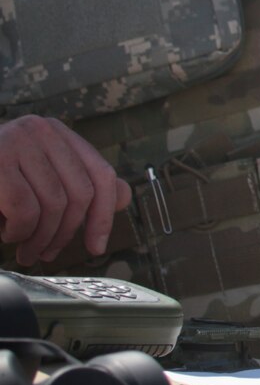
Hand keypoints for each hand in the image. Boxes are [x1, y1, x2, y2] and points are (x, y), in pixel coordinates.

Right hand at [0, 116, 130, 263]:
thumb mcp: (36, 178)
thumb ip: (76, 183)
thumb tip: (124, 198)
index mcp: (56, 133)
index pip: (101, 173)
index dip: (104, 213)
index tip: (97, 246)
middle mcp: (40, 130)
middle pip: (80, 193)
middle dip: (66, 233)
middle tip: (47, 255)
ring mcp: (16, 142)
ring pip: (53, 205)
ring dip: (40, 239)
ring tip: (26, 251)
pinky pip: (24, 209)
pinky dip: (18, 232)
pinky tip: (6, 234)